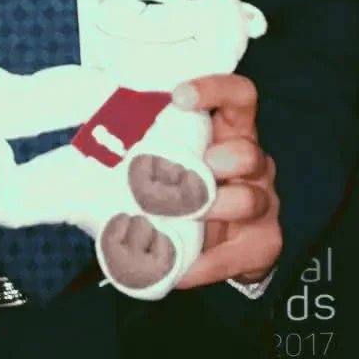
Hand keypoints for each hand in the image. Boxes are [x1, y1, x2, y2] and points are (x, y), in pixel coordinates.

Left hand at [168, 75, 280, 288]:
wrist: (224, 247)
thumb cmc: (190, 188)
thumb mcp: (178, 159)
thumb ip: (153, 145)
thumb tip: (93, 139)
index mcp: (232, 132)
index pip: (239, 96)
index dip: (215, 89)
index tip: (178, 96)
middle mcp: (254, 162)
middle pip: (249, 151)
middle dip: (223, 160)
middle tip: (198, 168)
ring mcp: (264, 202)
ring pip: (250, 200)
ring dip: (212, 211)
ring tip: (183, 220)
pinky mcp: (265, 243)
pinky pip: (235, 255)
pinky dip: (203, 264)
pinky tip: (180, 269)